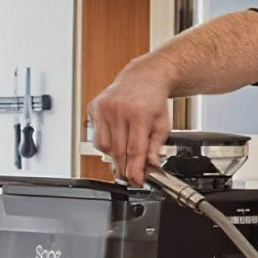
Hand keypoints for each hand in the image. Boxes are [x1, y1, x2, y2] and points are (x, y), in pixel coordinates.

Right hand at [88, 60, 171, 185]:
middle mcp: (118, 109)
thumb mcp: (163, 124)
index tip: (137, 181)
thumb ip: (156, 147)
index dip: (135, 170)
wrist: (144, 76)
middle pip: (118, 151)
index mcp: (139, 112)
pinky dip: (105, 143)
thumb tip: (150, 167)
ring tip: (125, 152)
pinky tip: (116, 137)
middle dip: (125, 167)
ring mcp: (104, 107)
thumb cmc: (154, 99)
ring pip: (103, 146)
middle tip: (131, 174)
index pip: (134, 150)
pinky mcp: (94, 107)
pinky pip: (96, 136)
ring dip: (114, 155)